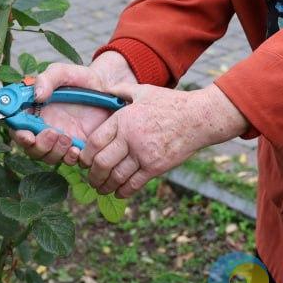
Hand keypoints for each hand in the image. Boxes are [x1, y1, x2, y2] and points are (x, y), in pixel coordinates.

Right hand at [9, 58, 135, 167]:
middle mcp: (43, 127)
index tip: (27, 135)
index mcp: (34, 110)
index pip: (17, 127)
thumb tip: (36, 95)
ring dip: (54, 151)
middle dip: (39, 145)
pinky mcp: (76, 147)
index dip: (18, 134)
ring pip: (47, 156)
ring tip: (68, 138)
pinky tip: (76, 150)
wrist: (107, 88)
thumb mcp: (63, 73)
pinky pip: (68, 160)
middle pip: (30, 147)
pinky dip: (69, 158)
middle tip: (53, 133)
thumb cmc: (81, 79)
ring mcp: (59, 139)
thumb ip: (46, 80)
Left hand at [80, 83, 247, 198]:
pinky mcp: (156, 167)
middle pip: (101, 163)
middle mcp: (130, 138)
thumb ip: (121, 90)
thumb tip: (105, 89)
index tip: (83, 162)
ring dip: (105, 186)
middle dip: (92, 175)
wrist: (198, 118)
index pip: (94, 142)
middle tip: (90, 179)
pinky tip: (119, 192)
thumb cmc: (171, 103)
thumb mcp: (143, 91)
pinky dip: (123, 191)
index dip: (85, 156)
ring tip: (101, 189)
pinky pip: (133, 184)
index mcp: (123, 119)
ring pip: (116, 177)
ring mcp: (143, 154)